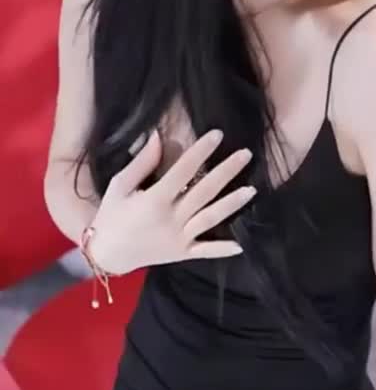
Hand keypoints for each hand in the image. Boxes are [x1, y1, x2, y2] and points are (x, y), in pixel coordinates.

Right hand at [89, 128, 255, 274]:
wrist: (108, 254)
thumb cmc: (112, 215)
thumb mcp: (119, 186)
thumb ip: (141, 163)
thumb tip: (158, 136)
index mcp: (155, 200)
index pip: (183, 170)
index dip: (201, 151)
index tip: (217, 134)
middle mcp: (171, 219)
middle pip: (205, 192)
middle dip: (227, 172)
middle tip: (246, 154)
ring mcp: (179, 238)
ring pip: (211, 219)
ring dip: (232, 205)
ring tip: (252, 190)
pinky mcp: (182, 253)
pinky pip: (206, 251)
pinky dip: (223, 249)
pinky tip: (242, 244)